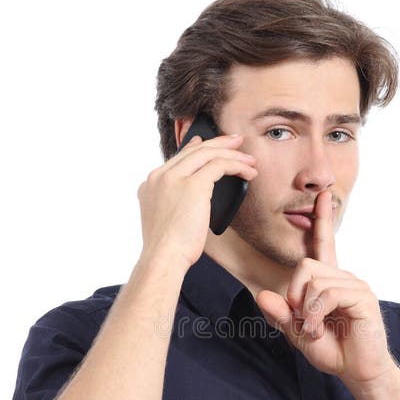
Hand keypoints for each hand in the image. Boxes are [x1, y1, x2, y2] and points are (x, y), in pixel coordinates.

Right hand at [136, 134, 257, 272]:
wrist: (163, 258)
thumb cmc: (168, 249)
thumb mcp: (166, 220)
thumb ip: (174, 202)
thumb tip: (193, 199)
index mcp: (151, 183)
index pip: (178, 157)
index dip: (196, 147)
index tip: (208, 143)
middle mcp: (160, 176)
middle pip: (194, 150)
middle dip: (219, 143)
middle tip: (236, 141)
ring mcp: (174, 178)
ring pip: (208, 154)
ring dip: (232, 154)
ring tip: (248, 159)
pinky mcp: (193, 185)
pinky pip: (219, 165)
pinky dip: (237, 166)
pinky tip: (248, 172)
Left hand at [255, 190, 397, 385]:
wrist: (358, 372)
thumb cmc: (333, 351)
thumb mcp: (297, 333)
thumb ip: (281, 315)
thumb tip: (262, 296)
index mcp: (330, 282)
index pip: (325, 244)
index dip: (322, 220)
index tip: (322, 195)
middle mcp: (345, 278)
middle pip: (306, 265)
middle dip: (295, 295)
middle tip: (301, 322)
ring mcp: (356, 286)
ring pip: (315, 281)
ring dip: (305, 311)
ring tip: (313, 331)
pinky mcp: (363, 298)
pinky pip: (328, 294)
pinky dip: (314, 315)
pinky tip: (318, 330)